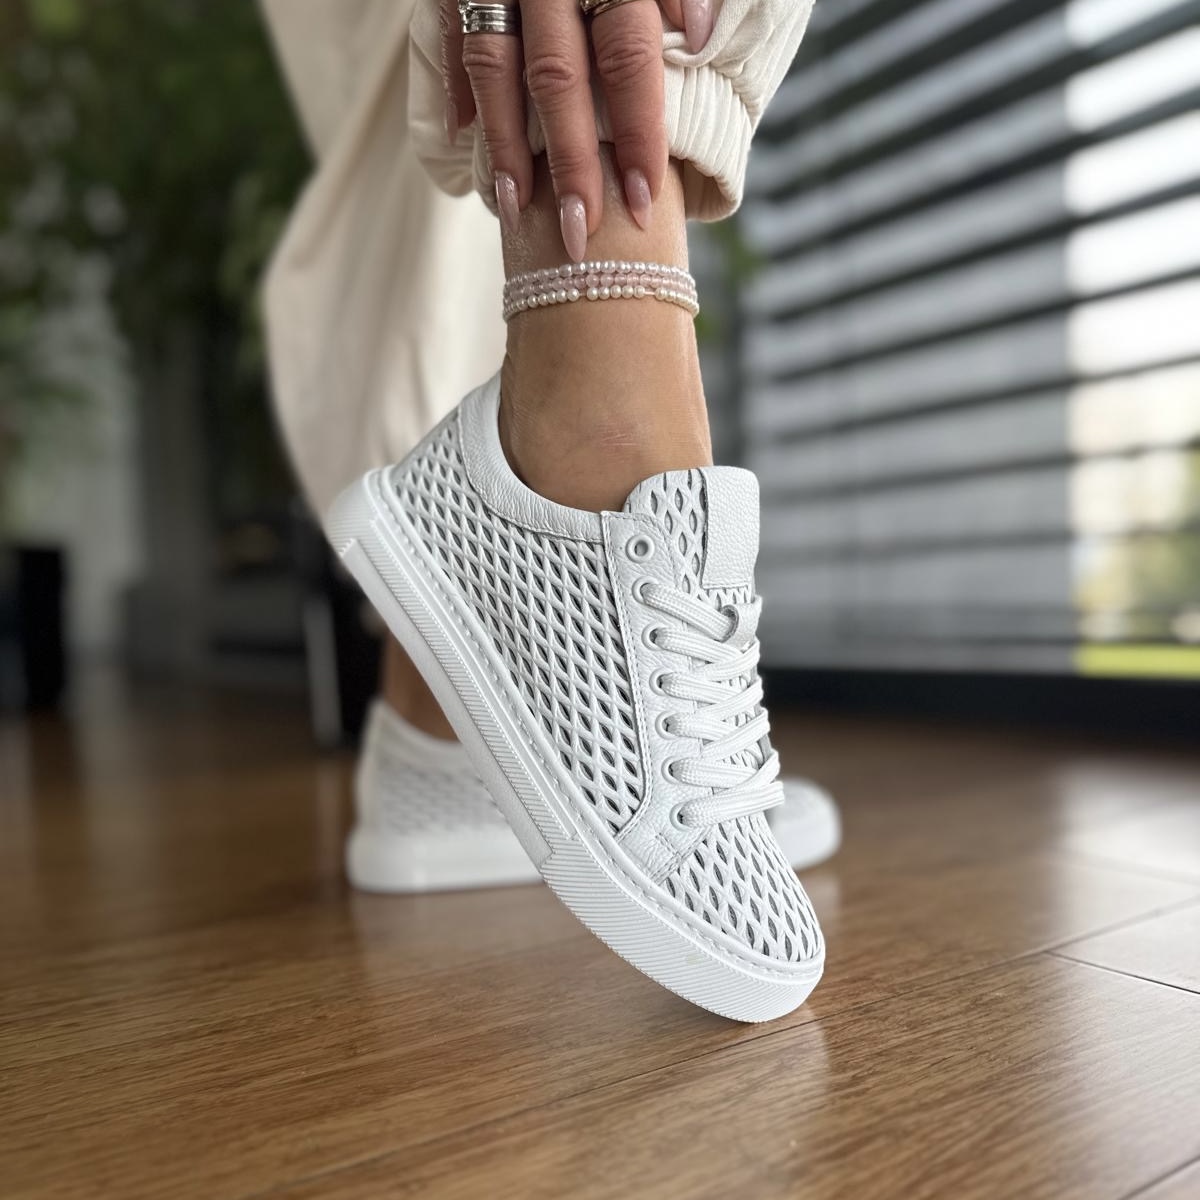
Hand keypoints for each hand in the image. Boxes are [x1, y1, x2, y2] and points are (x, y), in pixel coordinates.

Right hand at [440, 0, 714, 257]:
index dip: (636, 132)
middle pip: (560, 76)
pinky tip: (467, 145)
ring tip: (516, 211)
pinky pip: (455, 36)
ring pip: (497, 65)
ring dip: (507, 146)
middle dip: (571, 162)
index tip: (641, 198)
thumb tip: (698, 35)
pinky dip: (460, 93)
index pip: (630, 56)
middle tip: (580, 233)